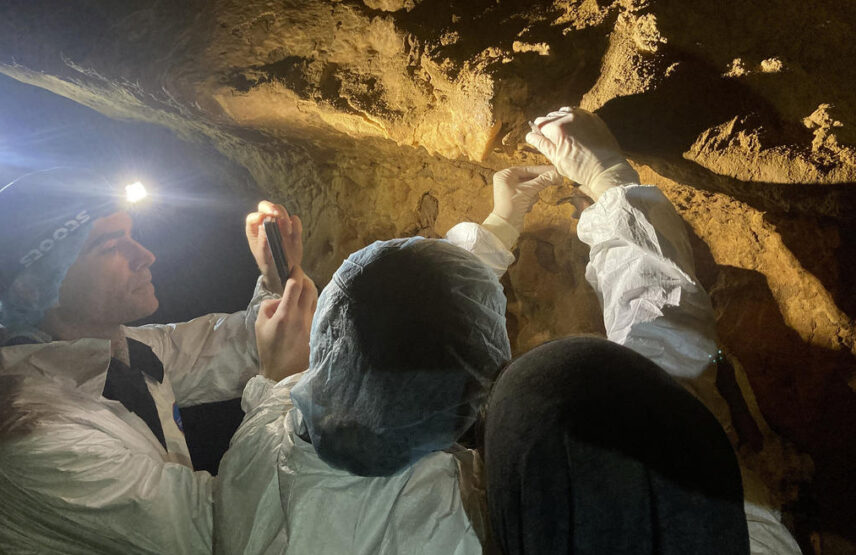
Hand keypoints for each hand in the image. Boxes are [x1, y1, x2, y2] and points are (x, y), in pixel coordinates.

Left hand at [246, 200, 302, 293]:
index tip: (264, 219)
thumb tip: (263, 227)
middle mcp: (266, 224)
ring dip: (284, 216)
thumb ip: (262, 243)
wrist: (283, 273)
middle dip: (272, 208)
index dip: (258, 215)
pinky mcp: (292, 229)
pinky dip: (296, 224)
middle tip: (277, 215)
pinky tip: (294, 234)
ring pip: (281, 210)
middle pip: (265, 207)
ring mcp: (279, 225)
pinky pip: (295, 220)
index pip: (253, 217)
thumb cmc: (269, 265)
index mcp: (254, 231)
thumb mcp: (264, 257)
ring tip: (288, 231)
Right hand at [255, 265, 317, 381]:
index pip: (295, 286)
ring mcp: (312, 324)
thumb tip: (278, 298)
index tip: (293, 267)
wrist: (282, 372)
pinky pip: (317, 310)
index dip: (295, 273)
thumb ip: (267, 306)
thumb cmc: (268, 349)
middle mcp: (302, 317)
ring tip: (302, 288)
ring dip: (310, 289)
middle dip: (305, 278)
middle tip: (298, 275)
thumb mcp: (259, 325)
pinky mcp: (317, 330)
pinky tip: (306, 304)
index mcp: (285, 315)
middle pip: (310, 288)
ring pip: (316, 298)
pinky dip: (312, 302)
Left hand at [491, 166, 561, 230]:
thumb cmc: (510, 207)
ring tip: (528, 201)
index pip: (528, 169)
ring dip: (532, 196)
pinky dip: (529, 201)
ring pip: (531, 188)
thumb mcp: (528, 191)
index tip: (554, 170)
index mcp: (505, 175)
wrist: (506, 226)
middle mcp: (507, 181)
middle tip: (555, 180)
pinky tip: (525, 207)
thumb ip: (543, 181)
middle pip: (530, 178)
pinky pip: (528, 195)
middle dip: (537, 185)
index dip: (543, 170)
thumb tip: (556, 174)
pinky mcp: (515, 199)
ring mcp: (511, 190)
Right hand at [526, 107, 638, 200]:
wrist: (606, 169)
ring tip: (565, 135)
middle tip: (555, 140)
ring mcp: (583, 116)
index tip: (542, 139)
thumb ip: (542, 144)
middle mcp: (570, 117)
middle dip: (550, 125)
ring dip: (561, 120)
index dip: (539, 131)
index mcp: (558, 128)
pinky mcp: (594, 118)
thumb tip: (529, 135)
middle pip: (552, 115)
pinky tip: (576, 131)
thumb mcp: (556, 159)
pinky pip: (578, 113)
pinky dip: (574, 119)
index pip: (540, 122)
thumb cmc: (580, 168)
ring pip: (565, 112)